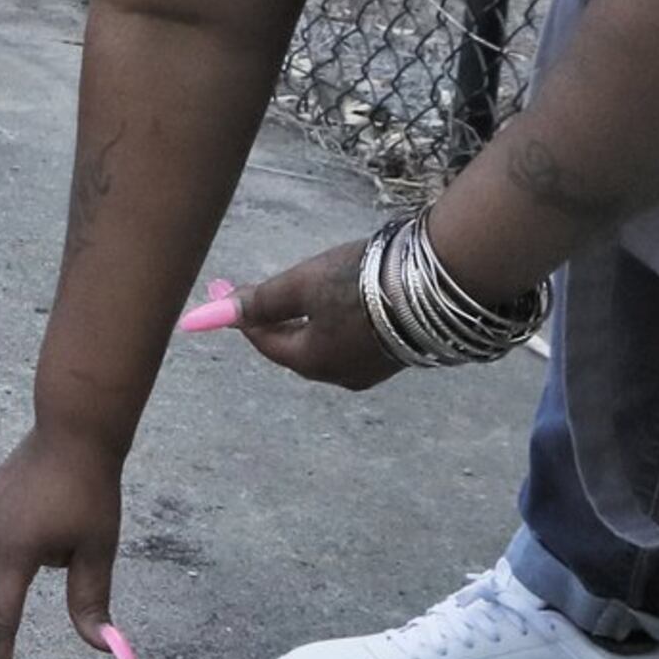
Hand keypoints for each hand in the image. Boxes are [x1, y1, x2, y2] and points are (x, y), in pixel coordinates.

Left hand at [229, 236, 402, 389]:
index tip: (230, 295)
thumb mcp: (302, 285)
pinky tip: (338, 300)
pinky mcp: (397, 354)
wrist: (439, 284)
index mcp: (313, 363)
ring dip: (306, 322)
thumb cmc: (361, 283)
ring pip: (324, 345)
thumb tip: (219, 312)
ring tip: (296, 294)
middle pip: (295, 347)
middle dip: (275, 321)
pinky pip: (351, 342)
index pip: (266, 344)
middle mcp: (343, 375)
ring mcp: (374, 369)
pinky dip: (335, 323)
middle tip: (260, 293)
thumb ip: (262, 301)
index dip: (246, 319)